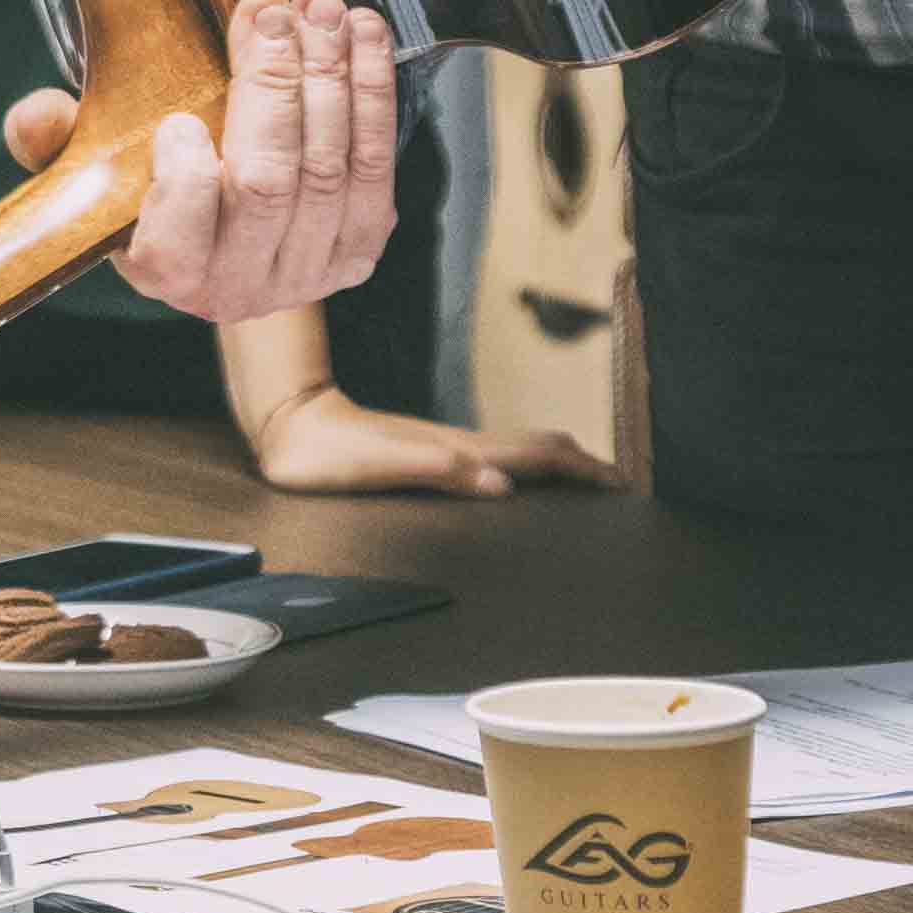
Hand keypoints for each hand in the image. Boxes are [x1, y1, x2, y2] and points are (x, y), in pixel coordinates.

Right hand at [13, 0, 397, 325]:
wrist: (224, 234)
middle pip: (269, 182)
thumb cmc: (150, 187)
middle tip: (265, 12)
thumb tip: (34, 115)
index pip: (181, 233)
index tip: (178, 117)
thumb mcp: (90, 165)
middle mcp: (242, 284)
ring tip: (316, 8)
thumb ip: (55, 138)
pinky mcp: (361, 244)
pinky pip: (378, 162)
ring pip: (330, 165)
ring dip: (329, 73)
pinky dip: (373, 89)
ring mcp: (310, 269)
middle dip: (272, 84)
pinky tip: (361, 34)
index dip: (186, 178)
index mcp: (168, 270)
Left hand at [245, 390, 615, 500]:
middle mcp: (459, 446)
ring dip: (558, 466)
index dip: (583, 469)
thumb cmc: (331, 453)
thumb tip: (503, 483)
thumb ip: (442, 471)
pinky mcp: (426, 455)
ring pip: (517, 452)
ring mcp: (444, 448)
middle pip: (537, 450)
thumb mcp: (385, 466)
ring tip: (586, 482)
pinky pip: (491, 460)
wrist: (290, 426)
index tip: (621, 483)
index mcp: (459, 450)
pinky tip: (515, 480)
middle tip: (621, 485)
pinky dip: (522, 469)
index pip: (538, 456)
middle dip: (583, 466)